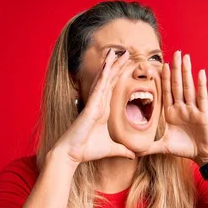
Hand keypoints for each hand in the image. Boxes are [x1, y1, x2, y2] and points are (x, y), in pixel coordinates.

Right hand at [53, 49, 133, 164]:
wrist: (72, 154)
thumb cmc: (87, 150)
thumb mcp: (112, 149)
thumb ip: (123, 150)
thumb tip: (134, 154)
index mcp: (103, 110)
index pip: (113, 89)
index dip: (119, 76)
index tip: (127, 65)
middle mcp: (98, 104)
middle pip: (109, 81)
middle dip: (117, 66)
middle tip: (125, 52)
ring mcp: (94, 104)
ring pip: (103, 80)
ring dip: (110, 66)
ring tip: (116, 52)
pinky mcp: (90, 107)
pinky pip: (98, 88)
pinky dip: (103, 76)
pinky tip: (107, 66)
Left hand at [136, 50, 207, 165]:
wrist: (202, 156)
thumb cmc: (184, 148)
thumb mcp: (163, 147)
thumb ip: (149, 147)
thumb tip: (133, 152)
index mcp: (172, 112)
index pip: (167, 92)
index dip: (164, 79)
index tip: (161, 65)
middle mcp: (183, 107)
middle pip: (177, 85)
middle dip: (176, 69)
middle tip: (175, 52)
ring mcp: (194, 109)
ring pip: (188, 87)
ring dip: (187, 72)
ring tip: (186, 56)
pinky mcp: (204, 114)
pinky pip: (202, 97)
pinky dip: (201, 85)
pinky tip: (200, 72)